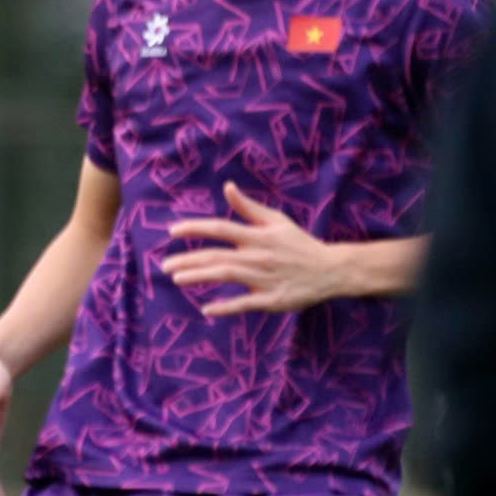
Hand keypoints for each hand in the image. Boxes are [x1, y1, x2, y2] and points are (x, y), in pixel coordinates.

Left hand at [163, 184, 342, 314]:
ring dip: (200, 277)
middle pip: (217, 255)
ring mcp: (265, 278)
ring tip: (176, 278)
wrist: (331, 269)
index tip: (172, 231)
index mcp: (259, 236)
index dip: (195, 228)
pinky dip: (226, 307)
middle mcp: (259, 255)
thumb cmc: (299, 244)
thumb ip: (248, 207)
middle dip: (188, 259)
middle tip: (164, 265)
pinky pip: (245, 303)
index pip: (221, 228)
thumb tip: (227, 187)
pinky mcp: (272, 299)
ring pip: (227, 276)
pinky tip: (206, 309)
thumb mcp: (276, 221)